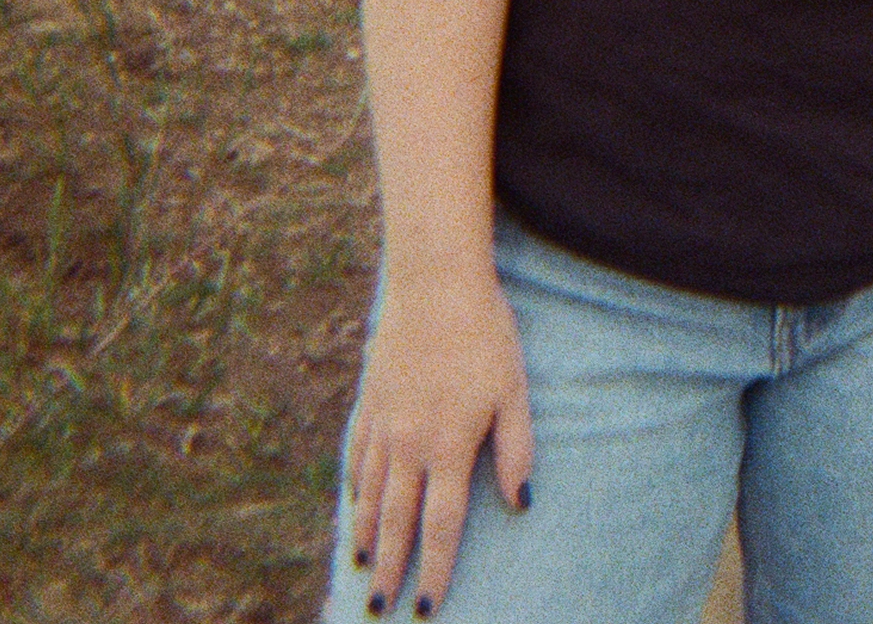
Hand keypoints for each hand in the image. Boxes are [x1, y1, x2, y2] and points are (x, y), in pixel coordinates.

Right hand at [344, 274, 534, 616]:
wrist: (433, 282)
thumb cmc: (485, 333)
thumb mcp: (513, 390)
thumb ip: (515, 450)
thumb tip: (521, 502)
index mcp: (448, 446)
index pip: (441, 526)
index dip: (435, 570)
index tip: (426, 606)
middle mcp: (408, 443)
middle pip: (396, 522)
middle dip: (389, 569)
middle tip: (379, 608)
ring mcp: (383, 423)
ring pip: (369, 494)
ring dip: (364, 535)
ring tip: (360, 567)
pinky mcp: (369, 400)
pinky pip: (356, 457)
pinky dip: (353, 488)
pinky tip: (352, 505)